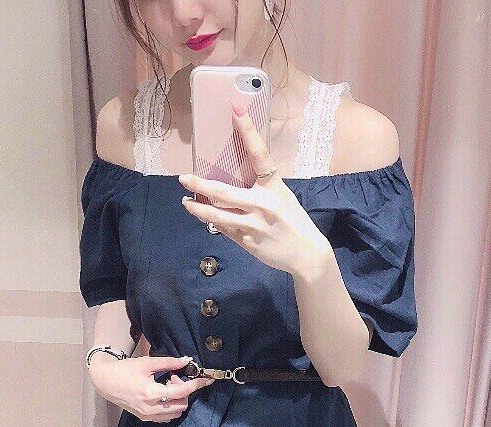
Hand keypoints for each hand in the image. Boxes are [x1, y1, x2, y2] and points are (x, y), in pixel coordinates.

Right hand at [89, 354, 213, 422]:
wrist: (105, 381)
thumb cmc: (125, 369)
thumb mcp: (147, 363)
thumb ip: (169, 363)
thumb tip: (187, 361)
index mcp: (151, 393)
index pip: (181, 392)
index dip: (196, 385)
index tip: (206, 379)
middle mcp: (150, 408)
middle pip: (181, 404)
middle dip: (184, 391)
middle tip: (173, 378)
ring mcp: (147, 415)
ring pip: (176, 413)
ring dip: (178, 400)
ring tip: (167, 386)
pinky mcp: (144, 418)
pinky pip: (166, 417)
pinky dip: (171, 407)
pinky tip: (163, 396)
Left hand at [178, 101, 330, 276]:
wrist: (307, 254)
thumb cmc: (294, 221)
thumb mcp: (282, 197)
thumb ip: (261, 188)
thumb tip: (235, 176)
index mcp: (274, 187)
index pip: (259, 153)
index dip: (248, 130)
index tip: (235, 109)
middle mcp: (263, 204)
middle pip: (223, 192)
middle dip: (199, 185)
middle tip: (183, 178)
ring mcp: (254, 226)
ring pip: (217, 215)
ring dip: (198, 209)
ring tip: (186, 202)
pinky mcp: (247, 242)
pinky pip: (224, 229)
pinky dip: (212, 223)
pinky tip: (203, 217)